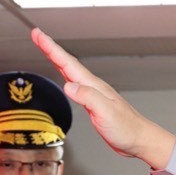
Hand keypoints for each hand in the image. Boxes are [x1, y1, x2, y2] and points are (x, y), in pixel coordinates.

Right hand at [31, 28, 175, 168]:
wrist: (138, 139)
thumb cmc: (126, 128)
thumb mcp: (106, 112)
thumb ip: (88, 97)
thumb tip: (68, 86)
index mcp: (93, 86)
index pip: (68, 63)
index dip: (51, 48)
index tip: (38, 35)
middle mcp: (92, 86)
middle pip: (67, 62)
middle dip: (50, 48)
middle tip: (37, 35)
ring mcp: (92, 93)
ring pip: (70, 71)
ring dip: (56, 59)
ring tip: (45, 48)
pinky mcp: (92, 103)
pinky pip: (74, 83)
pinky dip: (65, 75)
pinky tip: (64, 76)